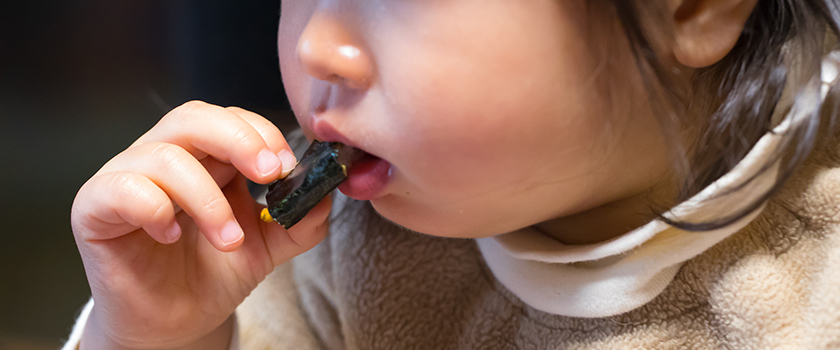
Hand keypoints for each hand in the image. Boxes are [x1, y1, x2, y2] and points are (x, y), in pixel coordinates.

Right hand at [70, 101, 329, 348]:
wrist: (173, 324)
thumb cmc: (211, 274)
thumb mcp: (267, 246)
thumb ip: (298, 221)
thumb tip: (324, 194)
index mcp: (205, 157)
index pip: (229, 119)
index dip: (260, 132)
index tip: (288, 166)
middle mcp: (164, 157)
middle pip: (193, 117)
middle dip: (238, 139)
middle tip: (268, 174)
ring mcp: (127, 178)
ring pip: (164, 155)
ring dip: (207, 197)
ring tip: (229, 239)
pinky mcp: (96, 207)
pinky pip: (120, 187)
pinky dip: (153, 206)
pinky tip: (171, 234)